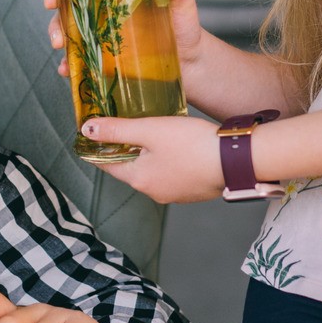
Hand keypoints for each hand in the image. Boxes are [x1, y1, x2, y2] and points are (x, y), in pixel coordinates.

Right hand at [44, 0, 204, 80]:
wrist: (189, 65)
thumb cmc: (183, 29)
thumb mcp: (183, 6)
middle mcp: (103, 3)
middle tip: (50, 2)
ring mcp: (98, 29)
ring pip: (65, 23)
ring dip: (55, 30)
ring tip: (58, 42)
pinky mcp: (99, 55)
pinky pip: (76, 56)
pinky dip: (67, 62)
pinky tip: (66, 67)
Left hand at [78, 113, 226, 201]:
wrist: (235, 160)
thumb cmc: (192, 145)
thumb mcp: (150, 130)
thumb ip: (117, 130)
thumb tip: (87, 129)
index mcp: (139, 179)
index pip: (107, 165)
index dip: (98, 149)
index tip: (93, 137)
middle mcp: (154, 192)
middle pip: (130, 169)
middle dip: (125, 150)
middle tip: (123, 128)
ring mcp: (175, 194)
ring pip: (152, 172)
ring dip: (149, 156)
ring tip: (152, 133)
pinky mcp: (192, 190)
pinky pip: (171, 175)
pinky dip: (168, 161)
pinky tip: (176, 146)